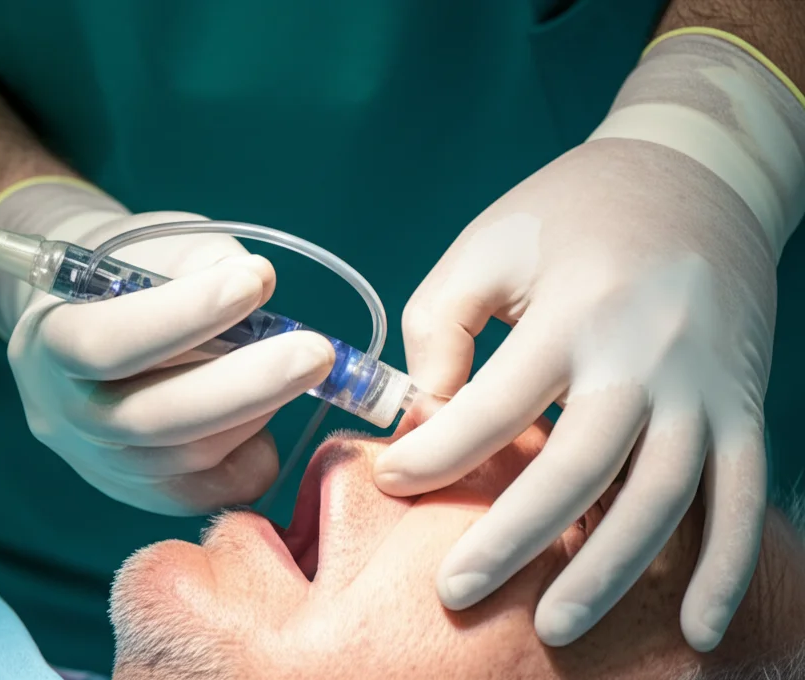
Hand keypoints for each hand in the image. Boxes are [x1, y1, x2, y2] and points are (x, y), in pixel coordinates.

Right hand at [0, 186, 334, 514]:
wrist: (96, 320)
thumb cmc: (132, 272)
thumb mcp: (154, 247)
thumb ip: (202, 264)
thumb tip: (262, 287)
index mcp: (47, 344)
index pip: (105, 343)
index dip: (184, 315)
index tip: (255, 280)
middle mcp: (67, 417)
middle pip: (153, 420)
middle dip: (246, 385)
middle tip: (317, 352)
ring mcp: (104, 466)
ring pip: (189, 458)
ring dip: (257, 409)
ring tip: (296, 364)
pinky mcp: (148, 495)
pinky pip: (213, 492)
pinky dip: (256, 453)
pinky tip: (270, 412)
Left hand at [374, 32, 804, 650]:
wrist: (695, 174)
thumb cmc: (571, 212)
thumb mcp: (488, 244)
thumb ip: (441, 322)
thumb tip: (428, 413)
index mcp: (575, 310)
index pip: (492, 406)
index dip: (434, 454)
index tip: (392, 480)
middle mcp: (645, 355)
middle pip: (577, 469)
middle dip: (510, 539)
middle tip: (454, 592)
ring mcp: (704, 387)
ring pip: (660, 500)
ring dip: (608, 574)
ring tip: (553, 627)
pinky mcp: (741, 405)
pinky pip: (741, 499)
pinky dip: (724, 570)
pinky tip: (698, 630)